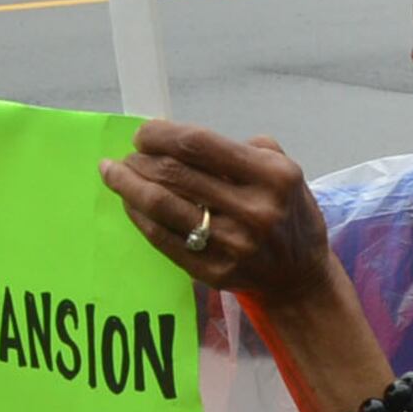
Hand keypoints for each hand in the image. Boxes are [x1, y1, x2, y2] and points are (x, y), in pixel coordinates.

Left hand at [100, 121, 330, 307]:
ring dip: (128, 185)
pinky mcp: (212, 270)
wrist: (298, 278)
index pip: (198, 144)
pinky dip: (139, 215)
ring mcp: (231, 244)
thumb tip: (180, 138)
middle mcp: (253, 210)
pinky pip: (162, 237)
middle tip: (126, 155)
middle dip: (140, 160)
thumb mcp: (285, 169)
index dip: (161, 135)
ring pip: (162, 206)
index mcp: (272, 176)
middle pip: (175, 174)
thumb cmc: (287, 212)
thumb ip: (241, 148)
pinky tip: (129, 202)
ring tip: (114, 173)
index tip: (143, 133)